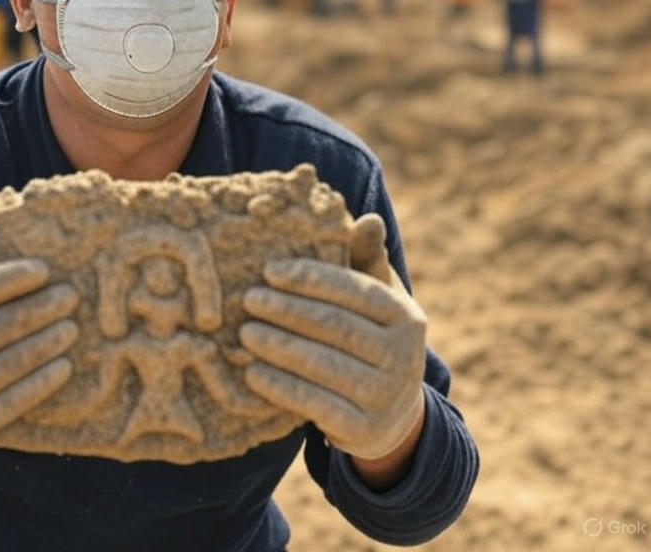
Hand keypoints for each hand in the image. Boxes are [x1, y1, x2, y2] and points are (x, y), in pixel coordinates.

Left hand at [238, 214, 425, 459]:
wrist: (390, 417)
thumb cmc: (371, 339)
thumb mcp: (376, 301)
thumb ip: (366, 260)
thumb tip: (368, 220)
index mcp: (405, 316)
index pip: (354, 291)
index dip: (310, 279)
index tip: (268, 270)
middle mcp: (404, 357)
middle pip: (336, 327)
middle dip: (288, 311)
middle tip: (248, 299)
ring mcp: (385, 396)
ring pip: (323, 365)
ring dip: (279, 347)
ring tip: (245, 333)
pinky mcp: (363, 430)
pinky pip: (315, 404)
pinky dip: (281, 387)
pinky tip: (253, 373)